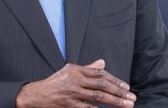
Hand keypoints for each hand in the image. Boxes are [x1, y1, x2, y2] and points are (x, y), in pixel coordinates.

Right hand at [15, 59, 135, 107]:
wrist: (36, 95)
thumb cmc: (55, 83)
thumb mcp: (70, 72)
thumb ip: (87, 68)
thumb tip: (103, 63)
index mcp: (76, 70)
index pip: (100, 74)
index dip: (114, 80)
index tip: (126, 87)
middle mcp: (76, 80)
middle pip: (101, 84)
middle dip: (119, 91)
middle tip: (131, 97)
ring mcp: (73, 93)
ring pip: (98, 96)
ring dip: (115, 101)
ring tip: (127, 105)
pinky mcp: (69, 105)